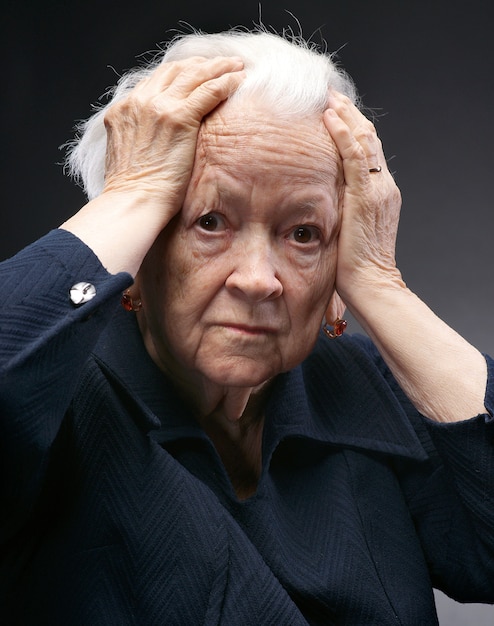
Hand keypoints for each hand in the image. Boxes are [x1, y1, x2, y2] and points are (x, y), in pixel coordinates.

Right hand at [61, 56, 244, 275]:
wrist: (133, 202)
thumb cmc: (132, 192)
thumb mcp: (128, 155)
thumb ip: (139, 138)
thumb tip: (154, 143)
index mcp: (122, 110)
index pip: (154, 82)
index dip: (178, 75)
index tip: (194, 75)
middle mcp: (138, 102)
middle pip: (173, 71)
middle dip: (199, 65)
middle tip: (219, 65)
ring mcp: (158, 107)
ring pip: (193, 75)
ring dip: (217, 67)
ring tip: (234, 66)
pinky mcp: (178, 117)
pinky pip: (208, 90)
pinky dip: (225, 81)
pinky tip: (239, 79)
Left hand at [323, 93, 402, 307]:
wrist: (372, 283)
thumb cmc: (356, 265)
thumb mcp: (350, 230)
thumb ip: (342, 209)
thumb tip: (320, 201)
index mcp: (381, 193)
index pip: (368, 151)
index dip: (353, 128)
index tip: (335, 111)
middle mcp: (383, 186)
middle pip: (368, 139)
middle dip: (350, 114)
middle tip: (330, 94)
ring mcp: (378, 189)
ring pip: (364, 140)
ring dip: (346, 115)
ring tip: (329, 97)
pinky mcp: (366, 195)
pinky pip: (356, 156)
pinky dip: (343, 133)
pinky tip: (330, 117)